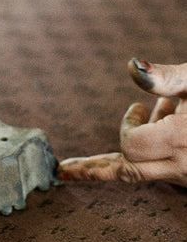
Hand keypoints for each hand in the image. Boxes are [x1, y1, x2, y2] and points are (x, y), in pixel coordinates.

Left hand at [57, 59, 186, 186]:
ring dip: (126, 157)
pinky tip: (157, 128)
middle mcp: (182, 165)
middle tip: (67, 168)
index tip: (137, 108)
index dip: (128, 124)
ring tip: (134, 128)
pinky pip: (161, 172)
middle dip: (99, 165)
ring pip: (143, 176)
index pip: (131, 144)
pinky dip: (149, 156)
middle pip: (126, 173)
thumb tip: (133, 66)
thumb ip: (166, 77)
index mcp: (180, 140)